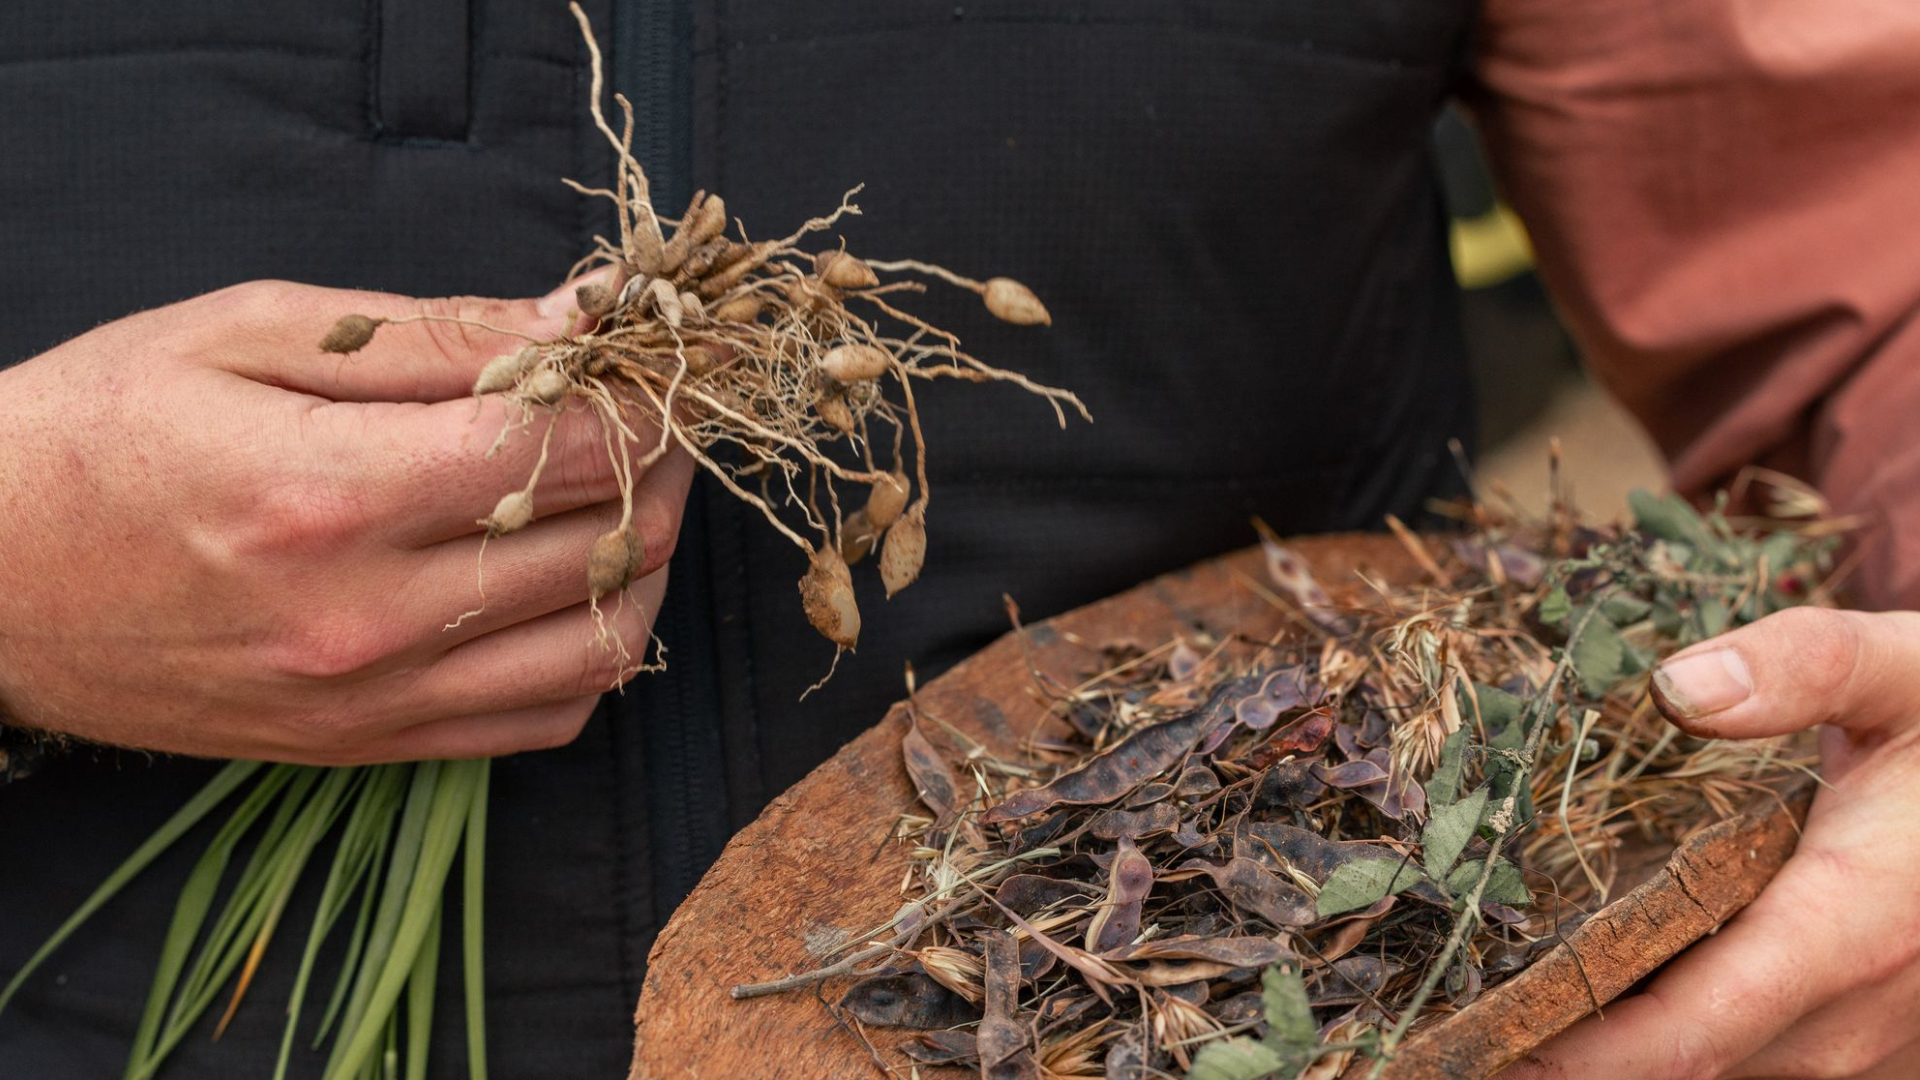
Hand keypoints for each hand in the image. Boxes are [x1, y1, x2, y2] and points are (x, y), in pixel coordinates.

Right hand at [0, 278, 691, 763]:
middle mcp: (367, 617)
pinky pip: (545, 719)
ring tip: (632, 493)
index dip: (641, 396)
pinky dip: (596, 651)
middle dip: (661, 463)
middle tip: (654, 412)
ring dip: (652, 561)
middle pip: (605, 543)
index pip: (565, 447)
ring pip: (602, 646)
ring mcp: (371, 699)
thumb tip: (581, 316)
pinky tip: (576, 586)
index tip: (654, 362)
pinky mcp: (365, 746)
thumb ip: (435, 332)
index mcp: (334, 493)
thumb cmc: (99, 430)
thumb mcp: (248, 334)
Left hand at [1498, 607, 1919, 1078]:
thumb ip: (1803, 664)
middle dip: (1566, 1053)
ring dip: (1612, 1051)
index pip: (1694, 1029)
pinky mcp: (1860, 1039)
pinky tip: (1587, 995)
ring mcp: (1863, 1039)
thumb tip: (1678, 685)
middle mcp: (1856, 1011)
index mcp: (1854, 926)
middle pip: (1685, 1067)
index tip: (1482, 1040)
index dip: (1579, 1055)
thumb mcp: (1906, 668)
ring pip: (1717, 1071)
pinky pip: (1748, 1057)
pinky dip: (1665, 1039)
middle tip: (1451, 1018)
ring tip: (1500, 1005)